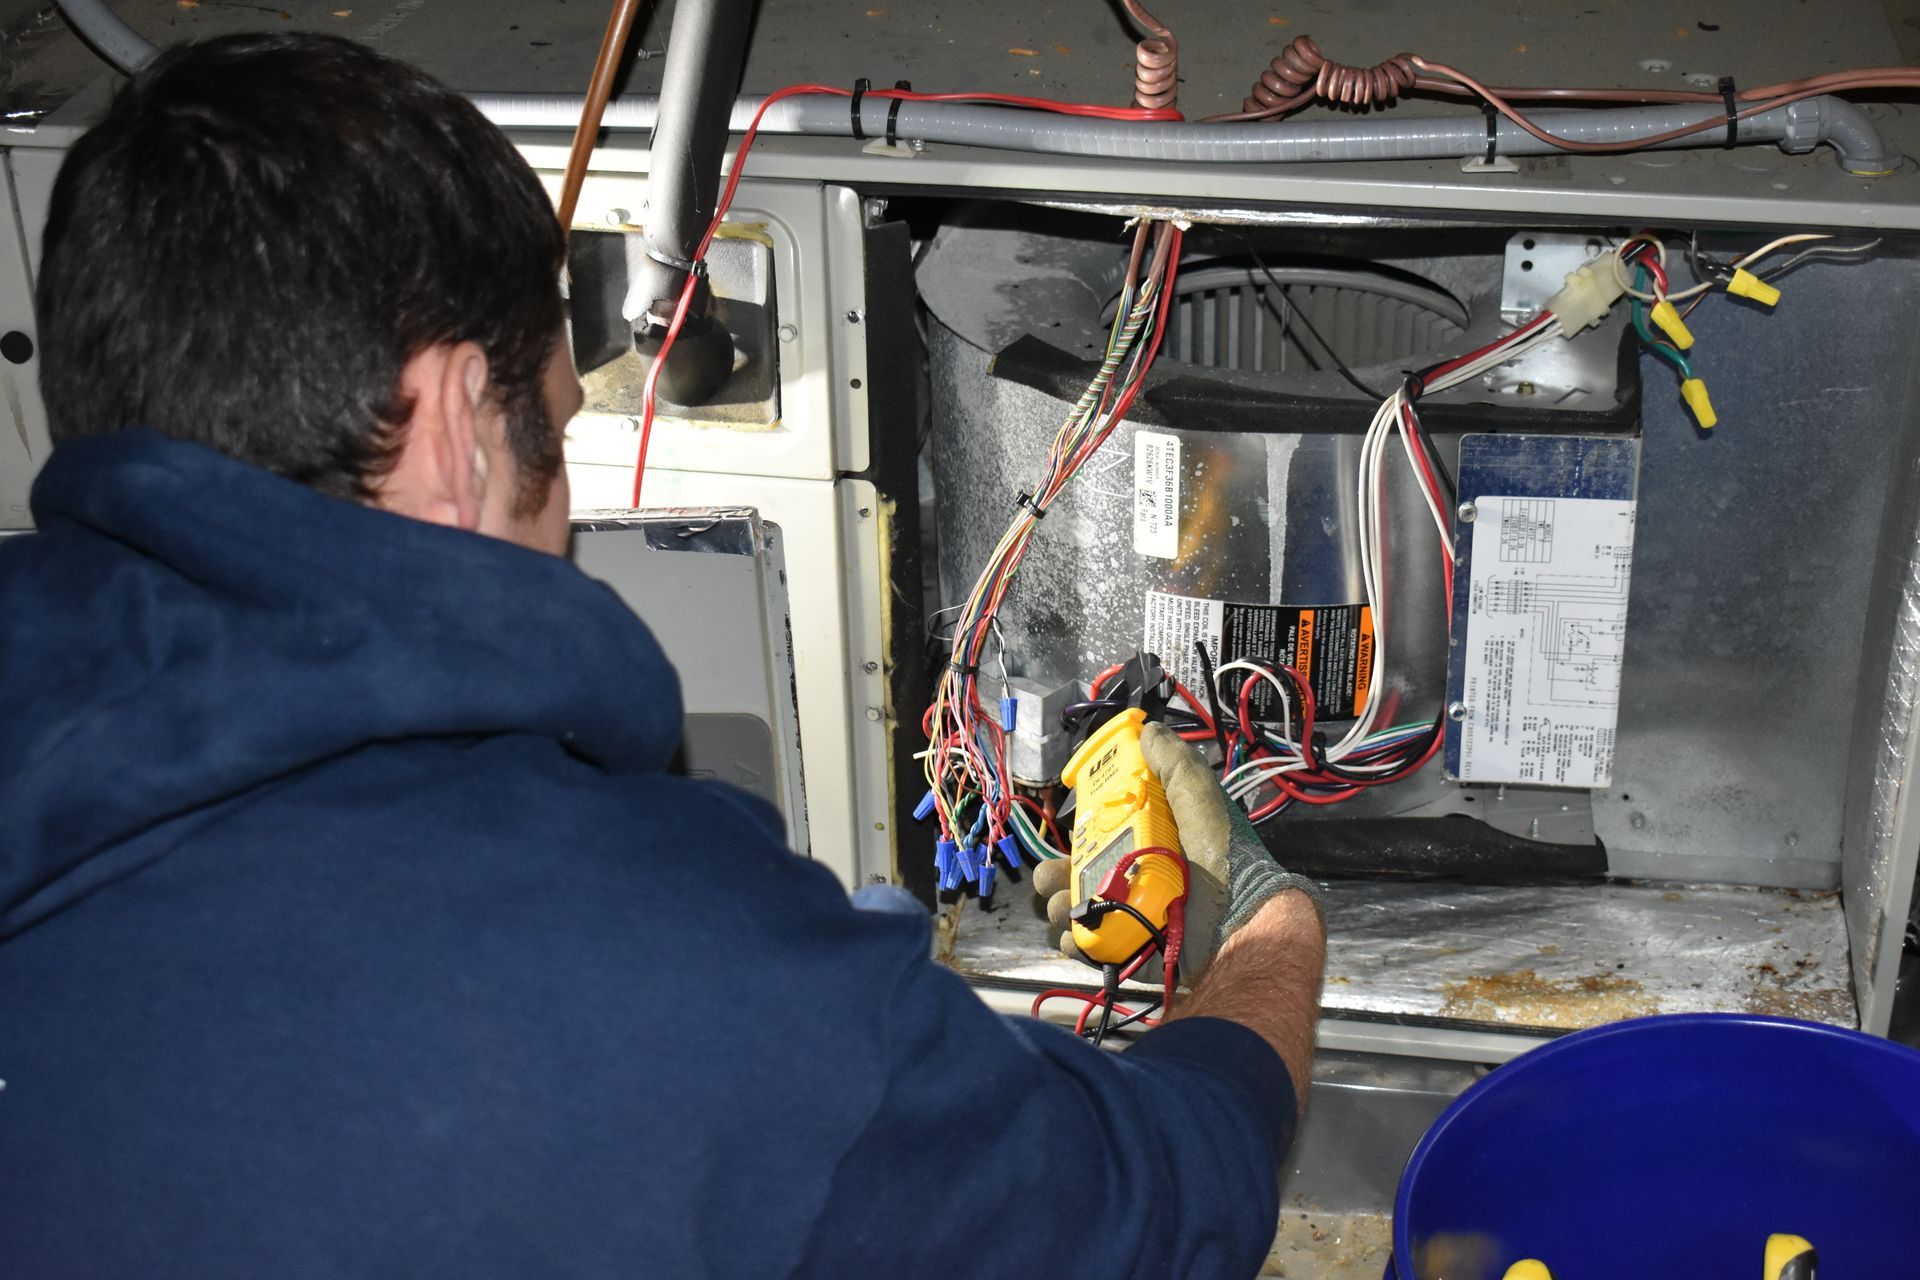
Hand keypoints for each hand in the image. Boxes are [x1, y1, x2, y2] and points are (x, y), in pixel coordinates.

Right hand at [1031, 721, 1322, 980]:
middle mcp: (1132, 878)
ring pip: (1071, 908)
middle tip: (1059, 873)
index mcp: (1146, 842)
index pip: (1097, 833)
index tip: (1075, 824)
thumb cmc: (1222, 856)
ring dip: (1059, 905)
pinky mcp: (1126, 947)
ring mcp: (1127, 915)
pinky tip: (1079, 932)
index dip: (1080, 829)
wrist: (1239, 921)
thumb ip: (1174, 762)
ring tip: (1070, 905)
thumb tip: (1149, 730)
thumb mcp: (1199, 796)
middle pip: (1072, 873)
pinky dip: (1074, 940)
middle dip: (1055, 873)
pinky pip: (1085, 943)